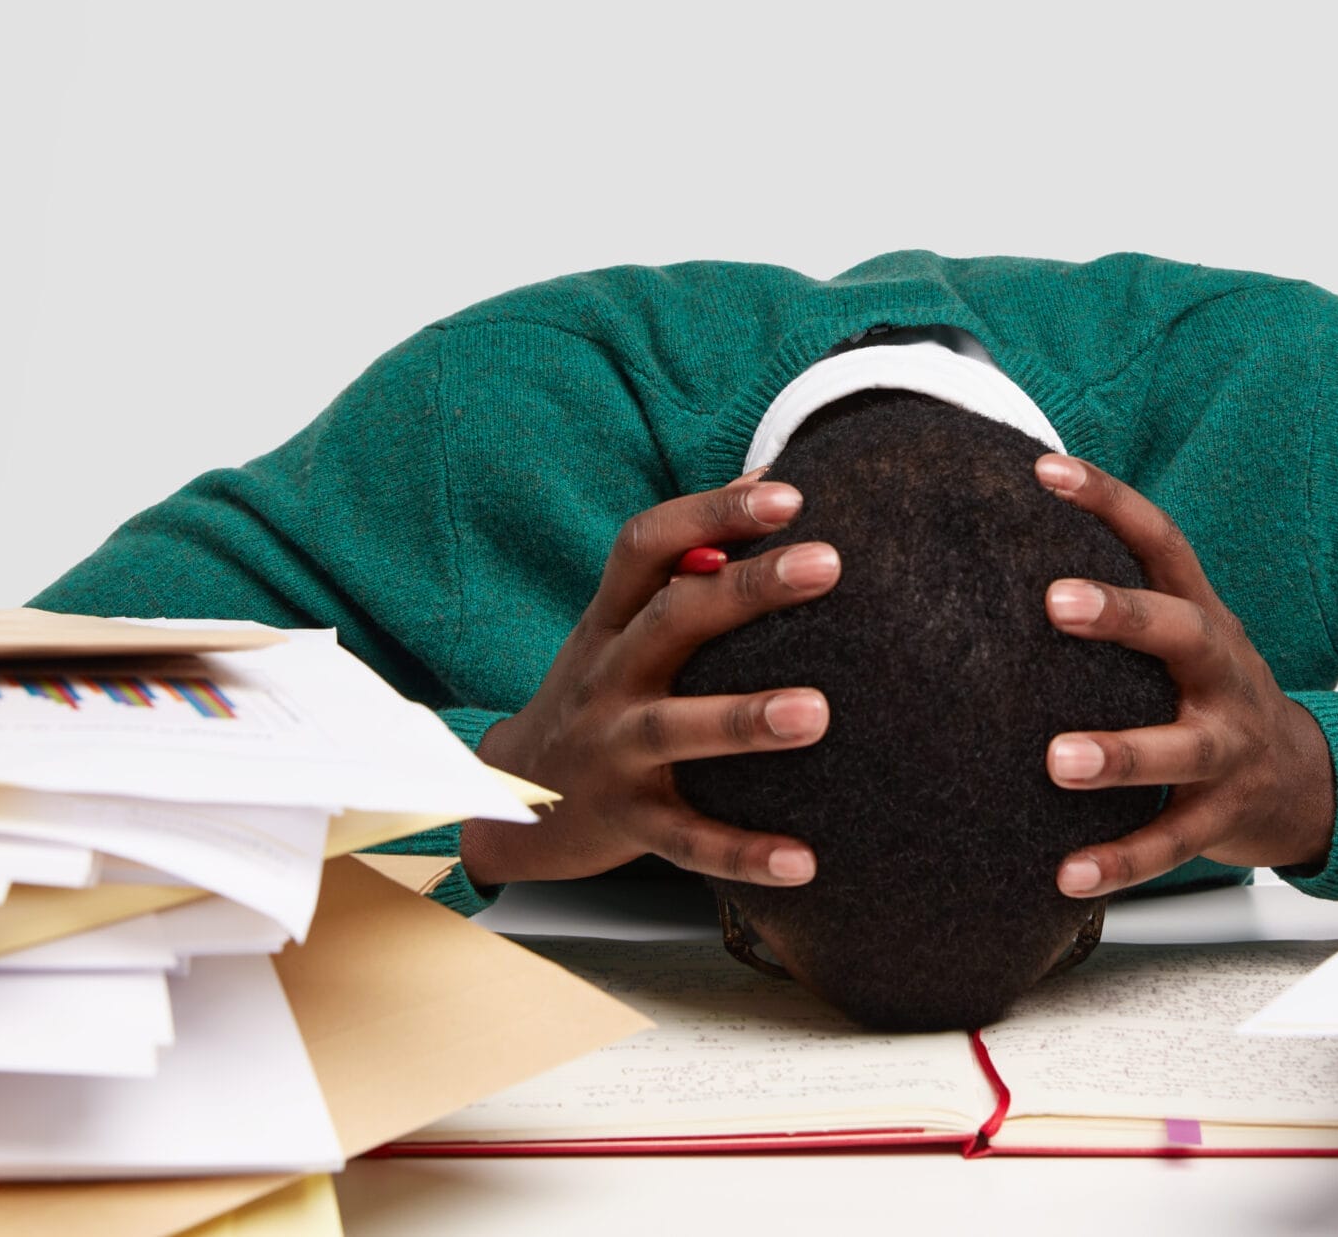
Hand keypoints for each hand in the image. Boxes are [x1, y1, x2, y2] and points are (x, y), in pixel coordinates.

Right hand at [461, 473, 841, 889]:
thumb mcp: (623, 621)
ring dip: (745, 719)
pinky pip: (686, 841)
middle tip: (827, 563)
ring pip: (676, 730)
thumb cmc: (600, 689)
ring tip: (820, 712)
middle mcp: (608, 676)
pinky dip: (742, 853)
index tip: (787, 493)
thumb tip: (771, 478)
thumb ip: (689, 558)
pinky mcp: (626, 822)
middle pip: (672, 620)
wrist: (510, 798)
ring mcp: (613, 750)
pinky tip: (803, 860)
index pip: (647, 545)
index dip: (712, 512)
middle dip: (747, 590)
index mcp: (611, 620)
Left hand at [1033, 453, 1334, 897]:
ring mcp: (1228, 750)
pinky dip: (1119, 863)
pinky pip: (1170, 845)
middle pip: (1185, 633)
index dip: (1108, 501)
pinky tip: (1067, 875)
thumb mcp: (1186, 634)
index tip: (1045, 470)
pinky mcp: (1223, 818)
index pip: (1161, 542)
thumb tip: (1014, 525)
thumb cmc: (1215, 694)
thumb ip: (1125, 595)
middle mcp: (1222, 676)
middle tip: (1056, 601)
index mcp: (1204, 618)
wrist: (1308, 783)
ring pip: (1180, 751)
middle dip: (1124, 615)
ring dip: (1121, 754)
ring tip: (1058, 761)